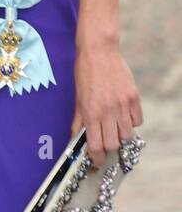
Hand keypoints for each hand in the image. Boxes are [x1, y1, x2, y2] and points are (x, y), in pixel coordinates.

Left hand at [71, 41, 142, 167]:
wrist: (99, 50)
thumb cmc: (85, 72)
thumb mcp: (77, 97)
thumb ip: (77, 120)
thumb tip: (73, 139)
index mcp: (91, 113)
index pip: (96, 147)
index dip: (96, 158)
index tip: (95, 160)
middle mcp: (107, 111)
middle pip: (113, 145)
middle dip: (108, 148)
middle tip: (104, 142)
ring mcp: (122, 105)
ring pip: (127, 135)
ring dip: (121, 136)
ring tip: (114, 128)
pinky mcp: (133, 98)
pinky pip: (137, 120)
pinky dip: (132, 122)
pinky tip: (124, 116)